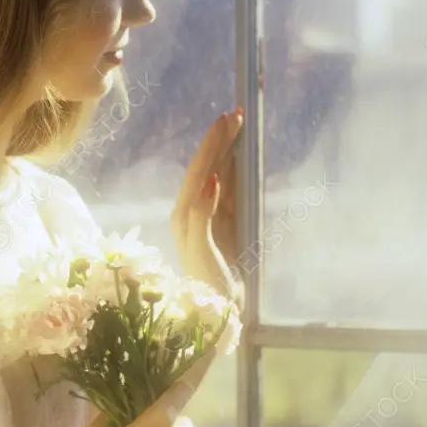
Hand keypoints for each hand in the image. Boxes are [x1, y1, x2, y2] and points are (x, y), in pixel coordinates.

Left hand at [171, 109, 243, 297]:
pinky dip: (236, 169)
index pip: (199, 171)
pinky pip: (230, 189)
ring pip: (219, 174)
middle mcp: (193, 210)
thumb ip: (202, 216)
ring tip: (240, 126)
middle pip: (207, 167)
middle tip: (237, 114)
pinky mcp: (223, 223)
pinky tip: (242, 156)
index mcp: (184, 214)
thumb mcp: (202, 252)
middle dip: (221, 140)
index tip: (226, 121)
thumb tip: (210, 181)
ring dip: (228, 150)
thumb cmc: (206, 285)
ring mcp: (208, 215)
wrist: (215, 312)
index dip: (212, 145)